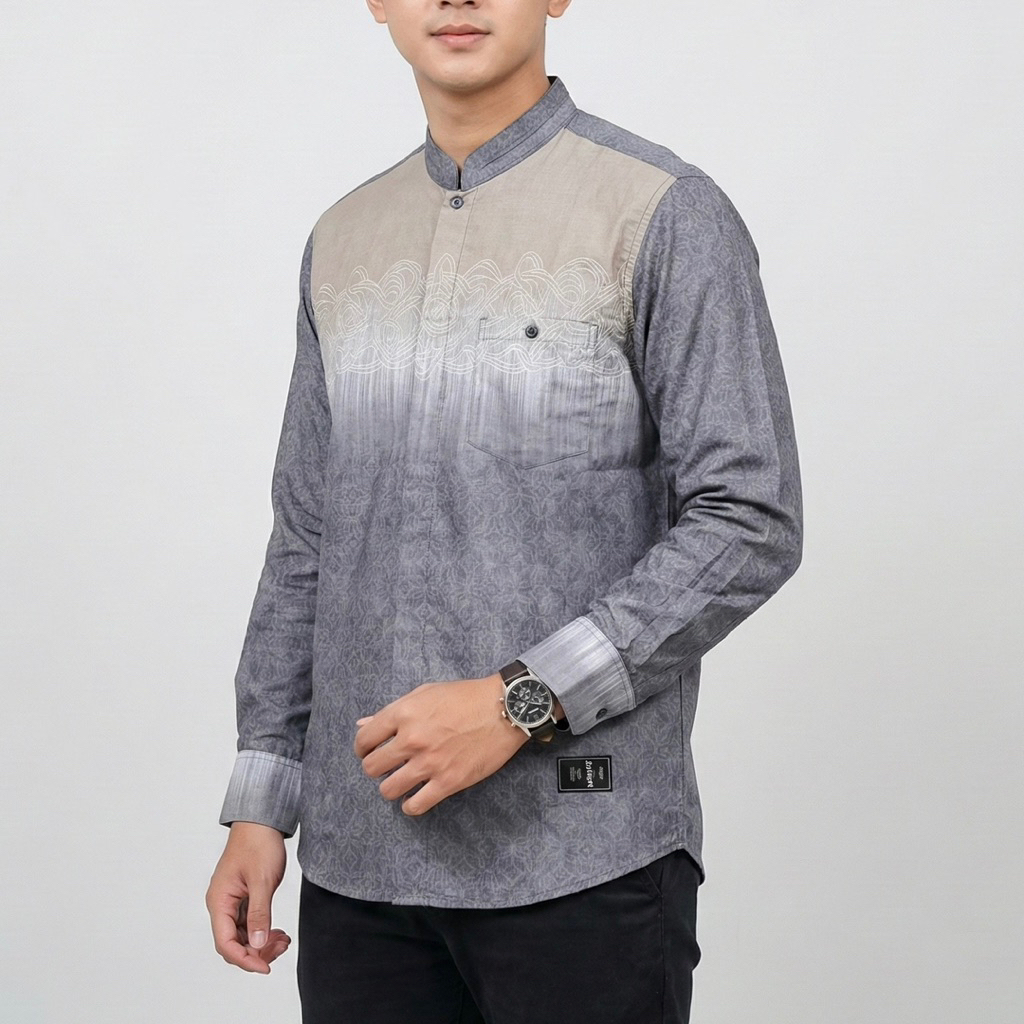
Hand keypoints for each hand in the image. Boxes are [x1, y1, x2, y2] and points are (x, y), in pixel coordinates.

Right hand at [206, 822, 291, 973]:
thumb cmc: (258, 843)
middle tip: (281, 949)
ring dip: (261, 943)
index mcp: (219, 901)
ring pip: (243, 935)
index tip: (265, 967)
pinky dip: (263, 930)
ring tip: (283, 941)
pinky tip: (279, 933)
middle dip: (256, 952)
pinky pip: (250, 923)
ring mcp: (232, 901)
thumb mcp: (262, 880)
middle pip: (233, 943)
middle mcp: (222, 904)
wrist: (262, 820)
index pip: (225, 942)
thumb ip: (260, 913)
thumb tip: (257, 945)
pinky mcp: (244, 897)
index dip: (244, 959)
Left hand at [354, 674, 529, 815]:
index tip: (369, 751)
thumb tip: (363, 724)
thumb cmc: (466, 696)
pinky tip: (414, 798)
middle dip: (375, 767)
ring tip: (401, 781)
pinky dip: (410, 806)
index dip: (363, 748)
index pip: (364, 739)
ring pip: (388, 790)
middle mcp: (412, 739)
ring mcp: (430, 762)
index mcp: (404, 713)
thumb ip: (393, 711)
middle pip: (372, 767)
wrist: (504, 709)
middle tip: (387, 766)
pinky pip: (415, 805)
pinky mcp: (448, 781)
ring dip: (391, 787)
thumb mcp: (426, 693)